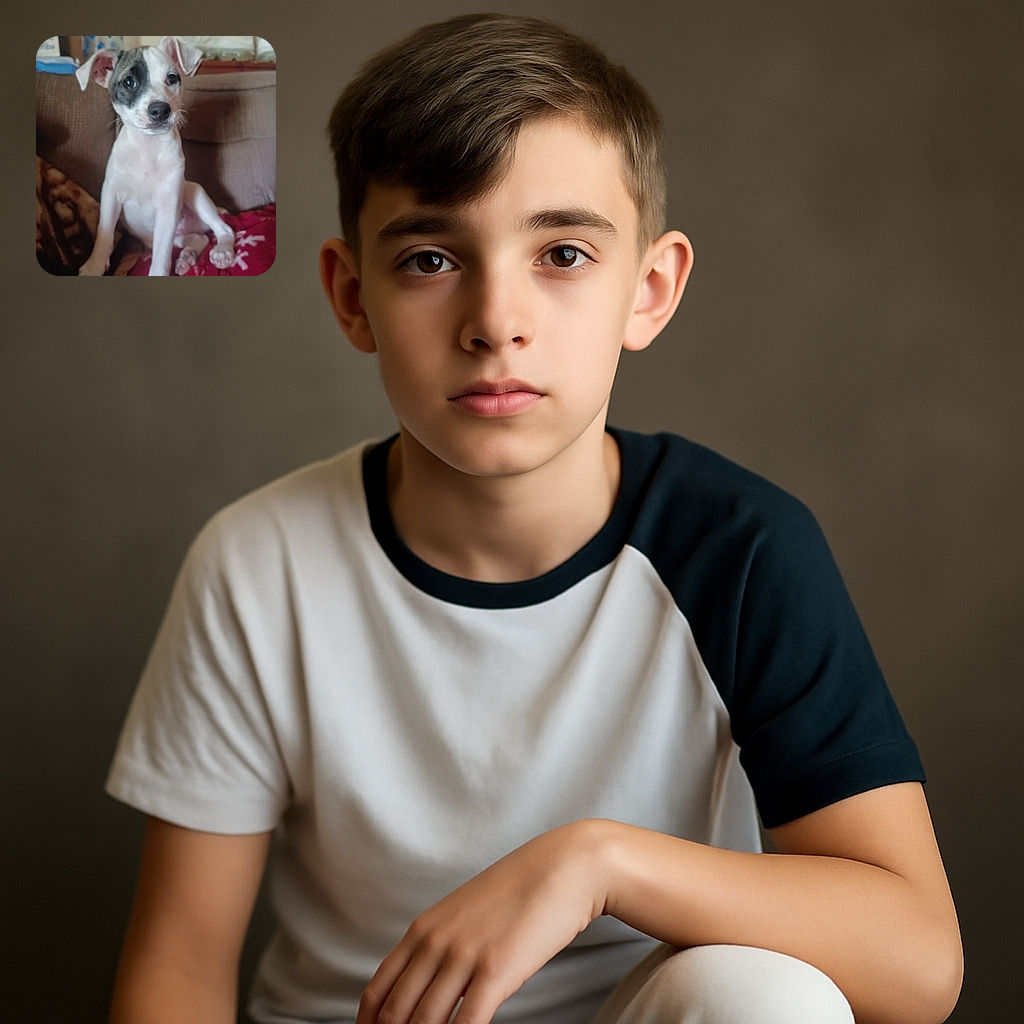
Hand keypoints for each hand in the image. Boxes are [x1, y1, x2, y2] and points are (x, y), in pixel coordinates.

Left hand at [356, 820, 608, 1023]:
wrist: (564, 867)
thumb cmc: (521, 890)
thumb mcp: (466, 913)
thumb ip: (443, 946)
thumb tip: (432, 985)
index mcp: (424, 929)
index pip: (377, 992)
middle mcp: (436, 942)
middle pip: (396, 1014)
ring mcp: (463, 956)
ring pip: (426, 1022)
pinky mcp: (495, 971)